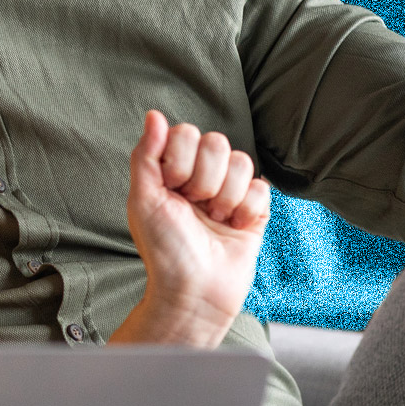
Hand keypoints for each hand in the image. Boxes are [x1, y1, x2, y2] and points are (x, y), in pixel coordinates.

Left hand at [115, 111, 270, 348]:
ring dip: (225, 197)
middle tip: (194, 206)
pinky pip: (261, 188)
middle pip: (217, 143)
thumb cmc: (163, 249)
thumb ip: (146, 154)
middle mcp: (202, 176)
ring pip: (242, 162)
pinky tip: (233, 227)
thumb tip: (154, 115)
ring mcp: (230, 191)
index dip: (180, 160)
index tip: (172, 189)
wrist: (194, 290)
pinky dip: (246, 210)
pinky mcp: (255, 210)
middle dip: (203, 180)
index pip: (187, 133)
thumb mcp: (142, 199)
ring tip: (213, 220)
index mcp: (173, 169)